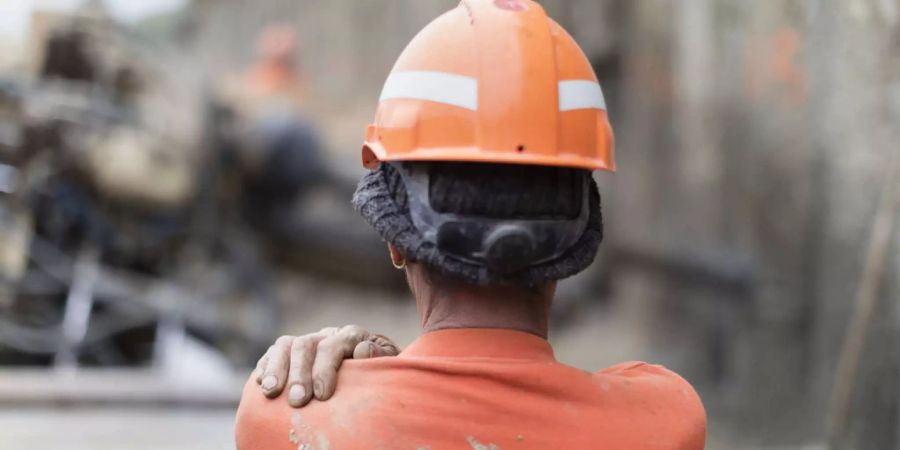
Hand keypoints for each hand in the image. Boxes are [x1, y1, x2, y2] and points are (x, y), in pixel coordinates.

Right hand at [253, 325, 399, 406]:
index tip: (322, 395)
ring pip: (285, 345)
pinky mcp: (290, 354)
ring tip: (271, 392)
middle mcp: (326, 335)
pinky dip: (265, 366)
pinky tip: (260, 384)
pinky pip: (272, 354)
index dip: (325, 369)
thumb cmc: (381, 375)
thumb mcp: (388, 365)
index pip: (333, 345)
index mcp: (351, 336)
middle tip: (298, 401)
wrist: (373, 374)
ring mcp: (307, 343)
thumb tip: (361, 350)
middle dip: (299, 374)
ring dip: (276, 368)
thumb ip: (380, 356)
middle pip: (306, 345)